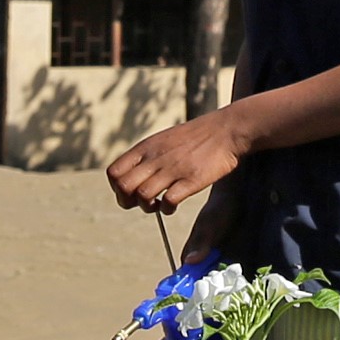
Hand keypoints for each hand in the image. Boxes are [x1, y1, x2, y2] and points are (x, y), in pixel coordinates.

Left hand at [107, 108, 251, 213]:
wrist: (227, 129)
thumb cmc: (196, 137)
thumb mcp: (163, 139)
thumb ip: (146, 156)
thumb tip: (132, 176)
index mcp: (146, 147)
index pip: (113, 172)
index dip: (116, 188)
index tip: (130, 192)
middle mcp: (155, 157)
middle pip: (123, 187)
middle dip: (128, 202)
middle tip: (143, 203)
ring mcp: (173, 169)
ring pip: (143, 196)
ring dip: (148, 207)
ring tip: (159, 205)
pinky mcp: (191, 180)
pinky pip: (168, 201)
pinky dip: (167, 209)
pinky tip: (174, 205)